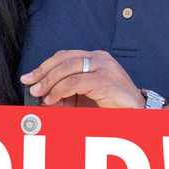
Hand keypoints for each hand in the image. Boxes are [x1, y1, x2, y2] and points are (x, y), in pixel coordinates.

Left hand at [20, 50, 145, 108]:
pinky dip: (59, 90)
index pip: (64, 56)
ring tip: (40, 94)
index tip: (30, 76)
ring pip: (67, 68)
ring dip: (49, 82)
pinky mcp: (105, 80)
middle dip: (43, 72)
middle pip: (63, 58)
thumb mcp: (86, 96)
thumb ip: (67, 91)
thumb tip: (43, 94)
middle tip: (30, 83)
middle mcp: (100, 58)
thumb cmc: (113, 105)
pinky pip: (75, 82)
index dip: (45, 65)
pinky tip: (53, 98)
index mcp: (96, 58)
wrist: (138, 112)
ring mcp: (104, 67)